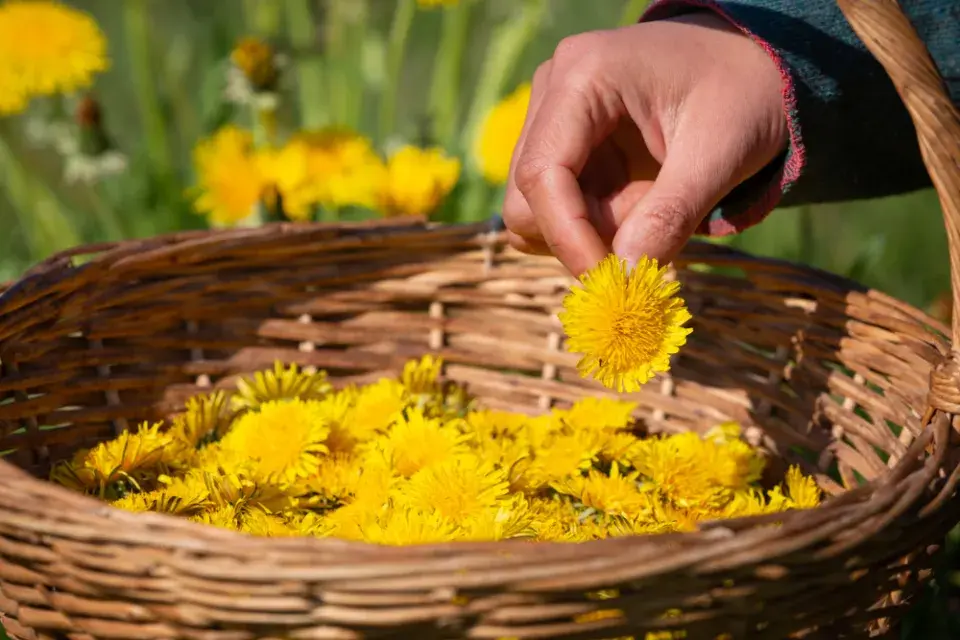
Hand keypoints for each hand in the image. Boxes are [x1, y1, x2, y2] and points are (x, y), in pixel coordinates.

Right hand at [502, 12, 787, 275]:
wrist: (753, 67)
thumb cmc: (745, 95)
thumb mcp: (721, 153)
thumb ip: (670, 215)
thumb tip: (624, 275)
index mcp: (585, 75)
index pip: (542, 172)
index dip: (568, 236)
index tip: (609, 283)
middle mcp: (552, 90)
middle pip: (526, 198)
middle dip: (583, 236)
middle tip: (649, 240)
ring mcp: (551, 117)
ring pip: (535, 211)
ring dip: (592, 232)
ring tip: (653, 206)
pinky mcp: (561, 145)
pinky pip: (556, 209)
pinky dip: (595, 226)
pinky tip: (640, 203)